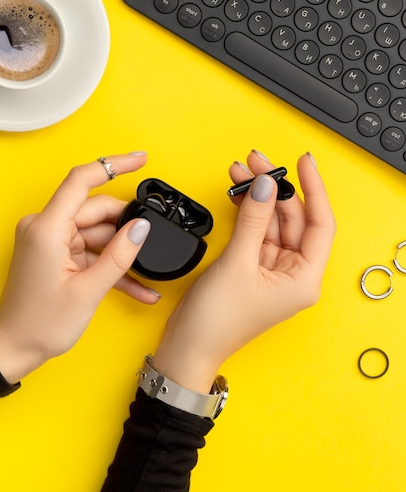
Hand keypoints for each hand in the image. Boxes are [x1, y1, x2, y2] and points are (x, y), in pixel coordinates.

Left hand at [0, 152, 158, 383]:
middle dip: (124, 228)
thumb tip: (141, 228)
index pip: (81, 180)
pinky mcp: (55, 252)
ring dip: (120, 252)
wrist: (15, 348)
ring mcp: (49, 239)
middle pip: (95, 211)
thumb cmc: (40, 324)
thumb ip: (119, 255)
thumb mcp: (88, 291)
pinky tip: (135, 285)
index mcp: (47, 229)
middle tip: (146, 249)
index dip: (113, 165)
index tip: (140, 160)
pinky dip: (108, 263)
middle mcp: (45, 227)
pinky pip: (89, 248)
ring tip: (143, 278)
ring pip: (97, 232)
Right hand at [153, 151, 335, 392]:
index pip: (320, 224)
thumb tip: (264, 185)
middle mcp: (293, 273)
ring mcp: (272, 269)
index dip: (313, 189)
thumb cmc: (217, 321)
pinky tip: (238, 192)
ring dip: (257, 196)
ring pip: (272, 221)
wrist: (188, 345)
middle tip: (256, 162)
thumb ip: (253, 219)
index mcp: (303, 278)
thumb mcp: (237, 263)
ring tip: (241, 172)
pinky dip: (247, 211)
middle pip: (293, 218)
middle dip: (274, 188)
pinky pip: (256, 230)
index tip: (303, 163)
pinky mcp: (253, 265)